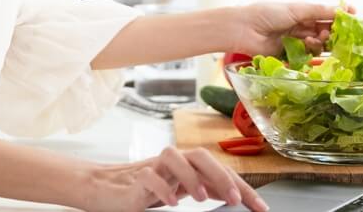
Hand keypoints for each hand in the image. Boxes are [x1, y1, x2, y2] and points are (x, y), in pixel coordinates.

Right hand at [83, 146, 267, 211]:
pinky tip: (172, 202)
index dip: (242, 187)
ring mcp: (153, 166)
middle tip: (236, 199)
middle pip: (200, 156)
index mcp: (187, 165)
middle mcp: (173, 162)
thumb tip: (235, 193)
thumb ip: (202, 186)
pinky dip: (162, 188)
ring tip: (202, 198)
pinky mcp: (135, 178)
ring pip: (174, 157)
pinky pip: (149, 176)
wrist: (102, 188)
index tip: (260, 207)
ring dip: (191, 176)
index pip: (219, 170)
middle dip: (222, 175)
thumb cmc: (142, 189)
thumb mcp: (178, 189)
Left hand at [230, 1, 354, 56]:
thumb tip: (341, 9)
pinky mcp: (291, 55)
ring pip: (319, 43)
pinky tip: (309, 43)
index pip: (326, 13)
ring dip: (323, 40)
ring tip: (319, 37)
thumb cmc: (266, 14)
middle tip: (339, 31)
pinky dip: (312, 48)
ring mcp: (296, 41)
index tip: (354, 14)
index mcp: (301, 12)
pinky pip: (308, 54)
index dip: (340, 15)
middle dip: (334, 30)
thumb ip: (318, 11)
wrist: (243, 30)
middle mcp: (300, 26)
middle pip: (325, 30)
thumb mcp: (295, 9)